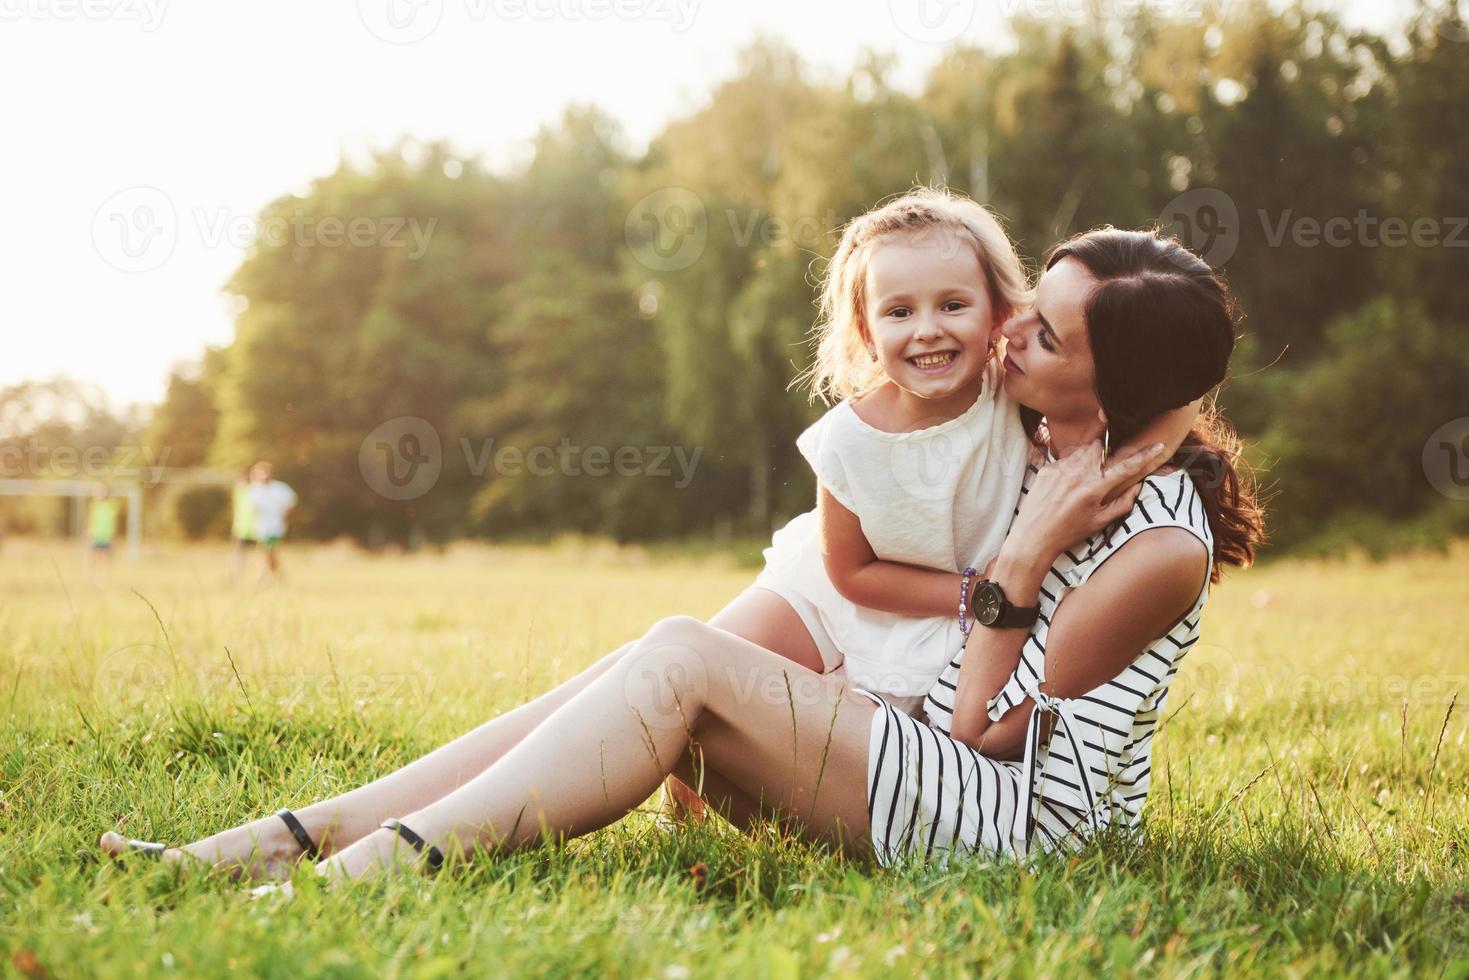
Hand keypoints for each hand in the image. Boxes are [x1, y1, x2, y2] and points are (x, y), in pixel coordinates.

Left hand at [1005, 440, 1168, 564]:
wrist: (1033, 537)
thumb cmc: (1068, 533)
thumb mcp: (1099, 523)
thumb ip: (1122, 504)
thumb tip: (1138, 487)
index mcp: (1094, 488)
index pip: (1126, 467)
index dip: (1144, 455)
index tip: (1158, 445)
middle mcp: (1077, 474)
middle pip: (1098, 447)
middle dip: (1103, 453)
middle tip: (1101, 470)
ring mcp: (1059, 469)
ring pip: (1080, 450)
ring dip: (1086, 458)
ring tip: (1081, 480)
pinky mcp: (1046, 470)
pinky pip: (1063, 459)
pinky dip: (1069, 466)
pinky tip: (1064, 485)